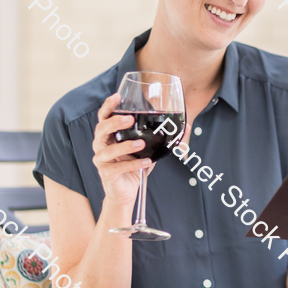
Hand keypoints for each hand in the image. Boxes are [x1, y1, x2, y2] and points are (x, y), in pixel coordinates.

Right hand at [92, 93, 152, 208]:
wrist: (126, 191)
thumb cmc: (134, 166)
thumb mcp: (149, 149)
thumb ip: (161, 136)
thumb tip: (186, 125)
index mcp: (109, 135)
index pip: (104, 117)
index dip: (108, 106)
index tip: (117, 96)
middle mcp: (101, 145)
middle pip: (101, 129)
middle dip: (114, 122)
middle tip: (129, 119)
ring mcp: (101, 160)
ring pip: (108, 150)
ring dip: (125, 146)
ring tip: (141, 144)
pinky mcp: (106, 174)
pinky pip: (118, 168)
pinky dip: (132, 165)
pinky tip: (146, 162)